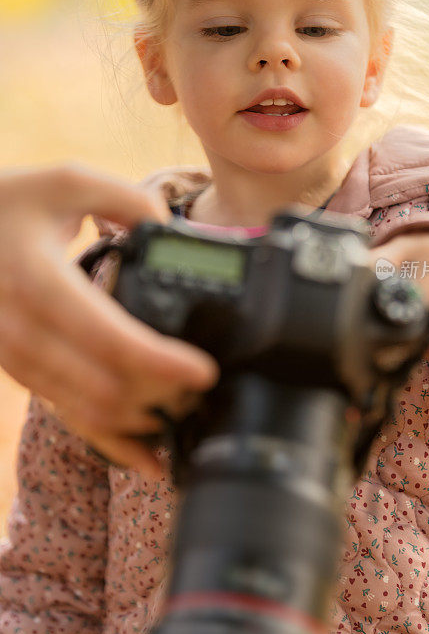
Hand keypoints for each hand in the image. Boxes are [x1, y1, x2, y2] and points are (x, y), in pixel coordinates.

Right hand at [0, 164, 219, 478]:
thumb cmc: (7, 204)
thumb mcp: (67, 181)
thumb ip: (127, 199)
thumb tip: (170, 232)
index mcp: (38, 282)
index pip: (109, 339)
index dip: (161, 362)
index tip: (204, 371)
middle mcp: (21, 329)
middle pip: (102, 387)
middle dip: (158, 399)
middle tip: (202, 393)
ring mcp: (13, 356)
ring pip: (83, 411)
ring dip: (137, 421)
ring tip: (182, 416)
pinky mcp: (16, 369)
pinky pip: (64, 413)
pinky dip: (107, 436)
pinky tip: (145, 453)